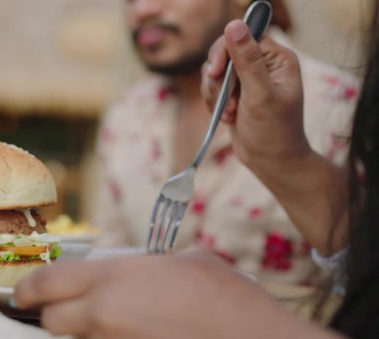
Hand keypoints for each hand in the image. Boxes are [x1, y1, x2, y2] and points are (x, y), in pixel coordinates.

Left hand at [14, 253, 304, 338]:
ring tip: (136, 329)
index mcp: (116, 278)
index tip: (22, 294)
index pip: (50, 281)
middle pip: (53, 319)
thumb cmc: (233, 304)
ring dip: (97, 336)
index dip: (29, 287)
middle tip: (70, 312)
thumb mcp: (187, 264)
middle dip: (56, 315)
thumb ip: (143, 267)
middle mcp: (105, 317)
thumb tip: (127, 272)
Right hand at [202, 20, 310, 172]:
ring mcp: (248, 79)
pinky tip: (227, 117)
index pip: (243, 37)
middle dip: (219, 78)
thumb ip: (247, 60)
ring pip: (214, 71)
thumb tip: (234, 25)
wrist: (271, 162)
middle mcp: (264, 64)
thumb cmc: (273, 131)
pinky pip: (212, 86)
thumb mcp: (260, 94)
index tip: (215, 73)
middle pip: (225, 52)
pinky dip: (213, 102)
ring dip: (216, 94)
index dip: (224, 52)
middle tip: (224, 101)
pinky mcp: (235, 93)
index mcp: (277, 59)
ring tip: (230, 113)